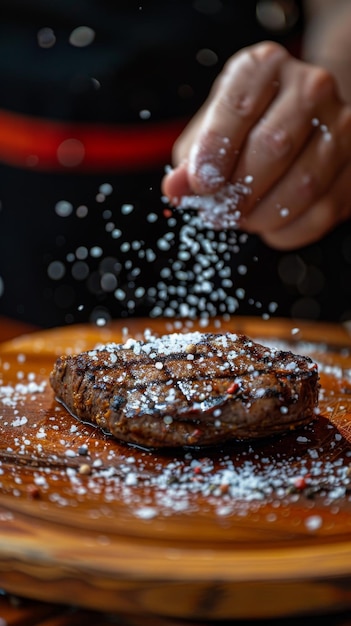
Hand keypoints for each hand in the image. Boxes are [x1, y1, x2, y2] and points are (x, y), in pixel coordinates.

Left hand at [162, 41, 350, 249]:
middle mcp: (310, 87)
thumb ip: (192, 159)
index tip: (201, 184)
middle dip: (239, 192)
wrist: (302, 121)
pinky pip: (320, 213)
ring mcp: (342, 125)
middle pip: (274, 147)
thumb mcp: (211, 130)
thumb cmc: (248, 125)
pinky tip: (271, 225)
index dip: (215, 151)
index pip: (238, 106)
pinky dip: (287, 231)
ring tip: (243, 219)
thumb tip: (175, 189)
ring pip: (302, 186)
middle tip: (219, 212)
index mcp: (264, 67)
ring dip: (262, 216)